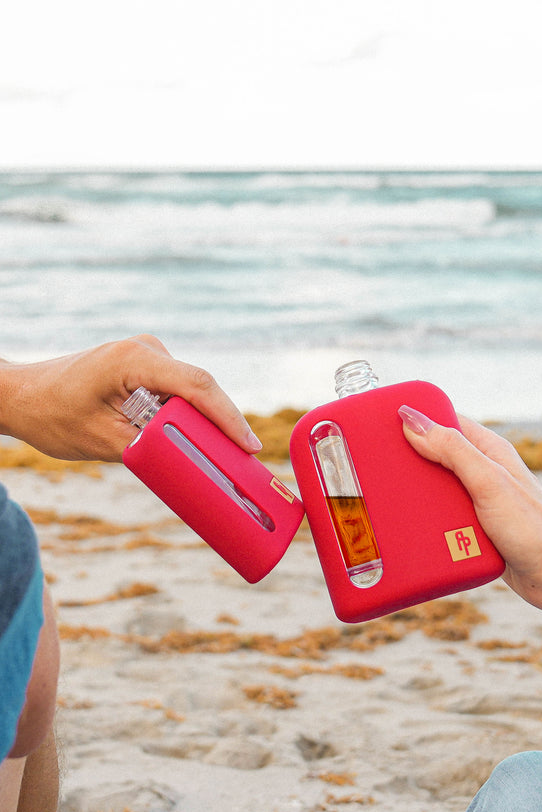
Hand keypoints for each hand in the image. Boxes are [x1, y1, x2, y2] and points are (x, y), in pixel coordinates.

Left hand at [0, 336, 261, 461]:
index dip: (228, 417)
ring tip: (221, 452)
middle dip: (222, 422)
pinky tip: (193, 436)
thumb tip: (193, 462)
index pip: (196, 386)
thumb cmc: (52, 416)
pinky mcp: (145, 363)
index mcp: (135, 360)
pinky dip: (186, 412)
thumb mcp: (103, 441)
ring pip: (190, 389)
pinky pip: (177, 388)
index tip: (249, 445)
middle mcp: (147, 349)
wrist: (19, 395)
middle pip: (200, 387)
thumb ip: (151, 447)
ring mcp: (147, 353)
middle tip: (244, 457)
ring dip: (202, 418)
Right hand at [399, 408, 541, 612]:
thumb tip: (411, 421)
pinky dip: (423, 528)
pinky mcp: (475, 533)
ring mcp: (478, 504)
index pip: (444, 422)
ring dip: (412, 501)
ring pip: (433, 495)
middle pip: (432, 460)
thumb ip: (452, 450)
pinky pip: (440, 525)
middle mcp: (482, 474)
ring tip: (380, 507)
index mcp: (488, 450)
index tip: (379, 425)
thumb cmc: (531, 525)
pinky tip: (404, 537)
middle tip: (370, 473)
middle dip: (406, 465)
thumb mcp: (488, 481)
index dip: (413, 420)